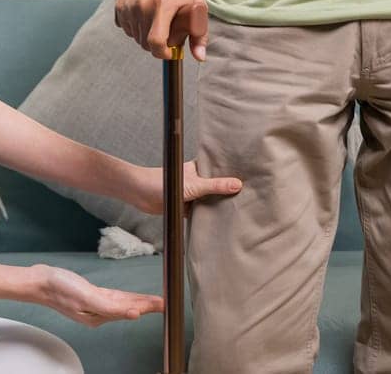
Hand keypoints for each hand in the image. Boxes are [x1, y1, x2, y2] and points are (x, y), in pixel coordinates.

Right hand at [30, 264, 163, 326]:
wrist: (39, 281)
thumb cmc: (59, 288)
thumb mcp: (87, 296)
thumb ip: (110, 307)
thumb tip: (133, 313)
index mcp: (99, 316)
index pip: (129, 311)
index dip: (147, 306)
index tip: (163, 304)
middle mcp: (98, 313)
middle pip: (128, 308)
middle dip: (147, 305)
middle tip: (165, 302)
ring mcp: (94, 305)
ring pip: (123, 303)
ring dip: (139, 301)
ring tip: (154, 301)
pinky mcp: (90, 296)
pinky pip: (113, 298)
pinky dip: (125, 297)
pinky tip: (131, 298)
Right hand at [114, 0, 209, 60]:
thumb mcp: (196, 3)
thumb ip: (199, 32)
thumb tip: (199, 56)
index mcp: (163, 5)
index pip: (155, 42)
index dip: (162, 53)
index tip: (169, 51)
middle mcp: (142, 5)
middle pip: (144, 42)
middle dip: (156, 43)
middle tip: (167, 30)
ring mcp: (128, 4)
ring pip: (134, 35)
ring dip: (145, 34)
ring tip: (156, 19)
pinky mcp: (119, 3)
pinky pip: (125, 26)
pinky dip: (134, 25)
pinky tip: (144, 13)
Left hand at [128, 160, 242, 216]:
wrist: (140, 194)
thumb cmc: (163, 182)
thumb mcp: (194, 185)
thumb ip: (215, 186)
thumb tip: (237, 185)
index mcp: (199, 168)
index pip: (219, 169)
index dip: (232, 173)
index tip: (250, 175)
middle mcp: (196, 180)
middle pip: (216, 187)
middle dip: (227, 192)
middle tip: (249, 196)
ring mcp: (191, 193)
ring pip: (209, 200)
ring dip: (217, 205)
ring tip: (239, 209)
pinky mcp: (185, 206)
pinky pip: (200, 212)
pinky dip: (207, 216)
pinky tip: (220, 222)